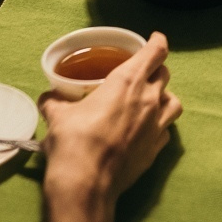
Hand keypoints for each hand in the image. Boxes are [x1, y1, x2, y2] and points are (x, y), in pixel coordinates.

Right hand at [41, 32, 182, 208]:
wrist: (87, 184)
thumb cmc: (74, 141)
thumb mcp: (58, 115)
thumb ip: (55, 101)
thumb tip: (48, 96)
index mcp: (128, 81)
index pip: (155, 52)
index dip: (157, 42)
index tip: (155, 38)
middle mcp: (149, 100)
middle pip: (165, 75)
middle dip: (156, 70)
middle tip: (143, 72)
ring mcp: (156, 126)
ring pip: (173, 102)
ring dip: (165, 97)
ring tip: (151, 100)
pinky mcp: (156, 150)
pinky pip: (166, 130)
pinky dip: (159, 126)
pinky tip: (146, 130)